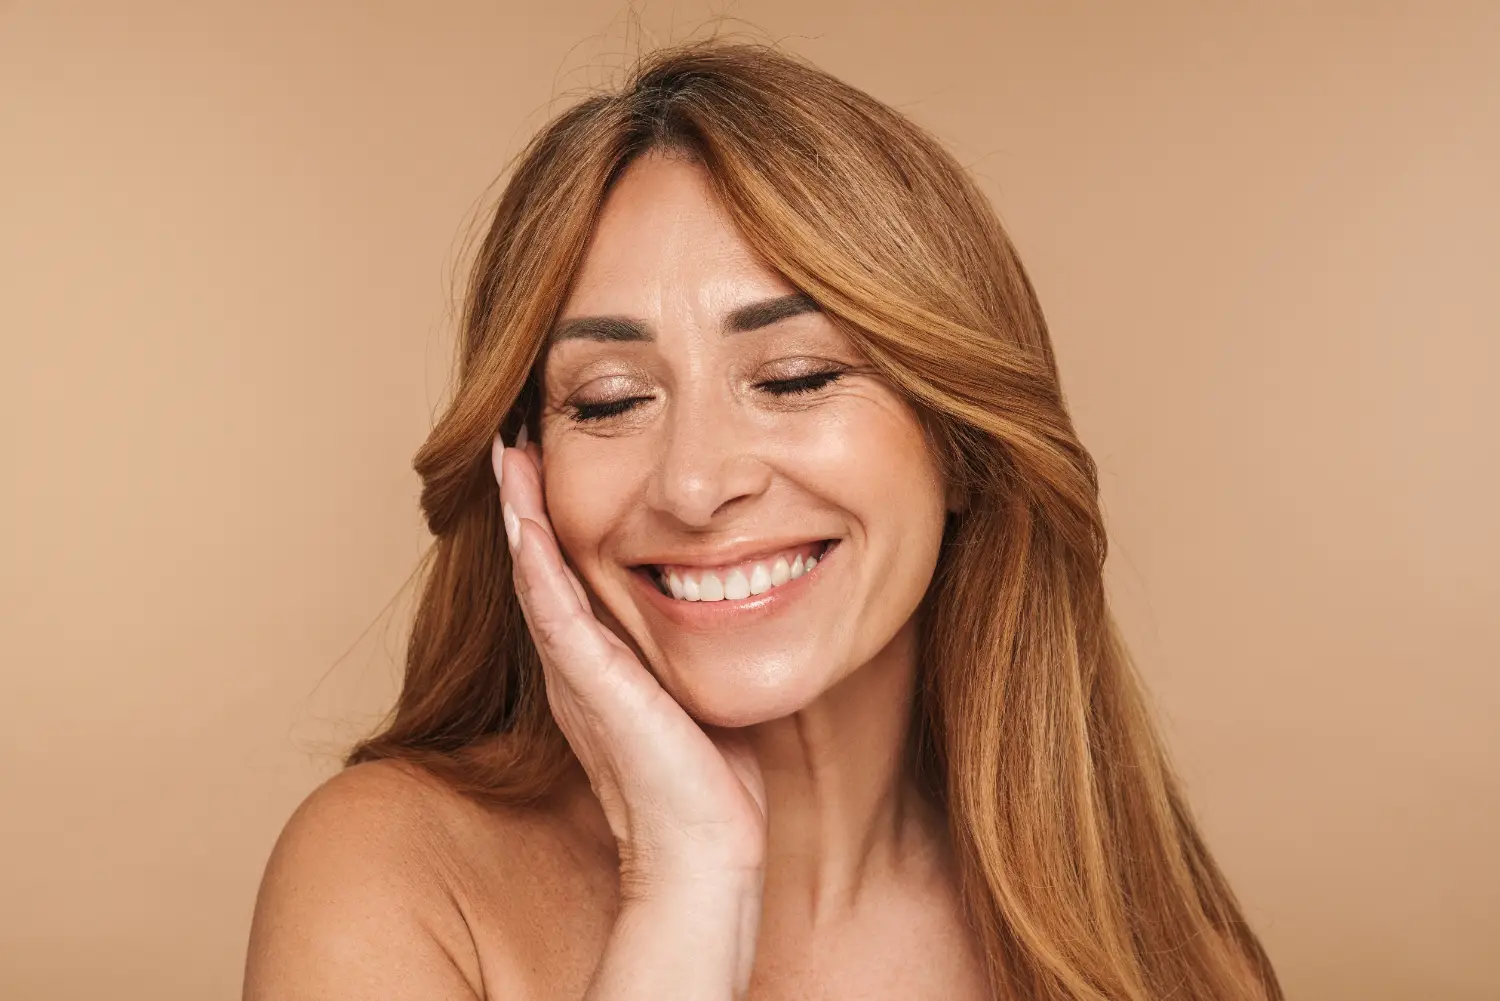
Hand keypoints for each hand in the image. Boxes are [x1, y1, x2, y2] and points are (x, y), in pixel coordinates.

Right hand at [492, 430, 767, 894]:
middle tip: (510, 442)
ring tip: (507, 456)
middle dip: (523, 503)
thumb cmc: (708, 783)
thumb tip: (730, 604)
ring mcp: (582, 677)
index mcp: (599, 667)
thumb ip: (690, 651)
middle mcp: (578, 667)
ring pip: (537, 580)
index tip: (548, 464)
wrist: (703, 853)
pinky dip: (538, 566)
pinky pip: (557, 616)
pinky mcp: (596, 690)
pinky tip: (525, 521)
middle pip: (539, 569)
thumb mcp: (695, 693)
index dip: (550, 522)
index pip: (566, 578)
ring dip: (520, 516)